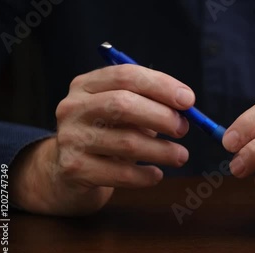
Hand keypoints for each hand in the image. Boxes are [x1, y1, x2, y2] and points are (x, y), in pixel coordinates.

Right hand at [10, 65, 193, 215]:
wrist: (65, 173)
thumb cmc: (105, 135)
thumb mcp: (122, 113)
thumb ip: (149, 104)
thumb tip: (185, 109)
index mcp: (86, 85)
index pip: (126, 75)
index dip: (161, 86)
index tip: (188, 100)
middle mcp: (74, 108)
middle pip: (123, 104)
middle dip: (162, 116)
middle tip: (184, 129)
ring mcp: (71, 139)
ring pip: (126, 142)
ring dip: (162, 150)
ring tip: (180, 156)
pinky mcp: (74, 169)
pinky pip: (120, 173)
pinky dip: (145, 175)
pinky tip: (156, 174)